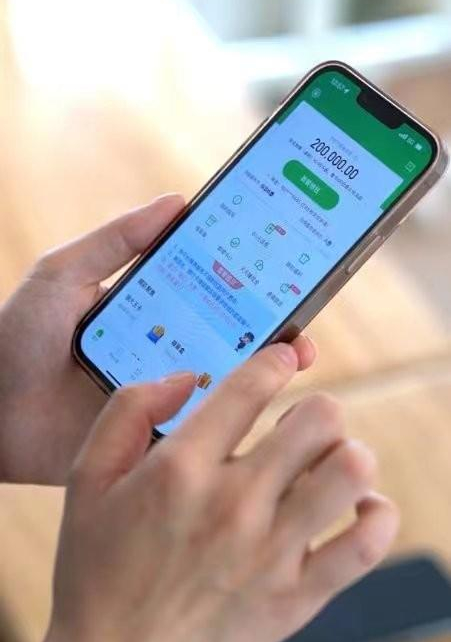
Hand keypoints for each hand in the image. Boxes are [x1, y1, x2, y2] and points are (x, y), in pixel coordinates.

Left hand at [0, 194, 315, 484]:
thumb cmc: (16, 337)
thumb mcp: (64, 273)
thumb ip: (116, 240)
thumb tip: (177, 201)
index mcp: (151, 314)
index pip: (212, 296)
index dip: (250, 287)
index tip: (286, 275)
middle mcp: (163, 354)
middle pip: (228, 343)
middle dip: (270, 336)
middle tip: (300, 328)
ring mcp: (160, 399)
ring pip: (223, 390)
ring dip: (262, 379)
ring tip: (294, 361)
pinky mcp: (150, 439)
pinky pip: (196, 435)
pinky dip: (229, 428)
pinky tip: (261, 415)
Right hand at [34, 344, 397, 641]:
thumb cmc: (98, 571)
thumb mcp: (87, 478)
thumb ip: (129, 409)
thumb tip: (184, 379)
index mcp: (181, 468)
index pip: (253, 384)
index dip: (276, 357)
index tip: (281, 358)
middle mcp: (234, 502)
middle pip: (319, 417)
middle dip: (313, 408)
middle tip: (296, 428)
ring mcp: (272, 551)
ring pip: (350, 468)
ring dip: (344, 454)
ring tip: (322, 467)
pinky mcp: (297, 596)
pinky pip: (366, 543)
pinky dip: (374, 515)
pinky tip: (353, 509)